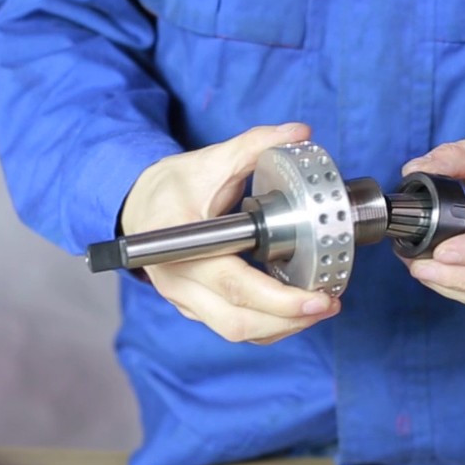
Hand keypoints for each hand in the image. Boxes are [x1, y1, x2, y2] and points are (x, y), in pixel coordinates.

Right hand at [121, 123, 340, 343]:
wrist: (135, 207)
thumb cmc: (170, 187)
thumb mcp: (209, 161)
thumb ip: (253, 146)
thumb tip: (298, 133)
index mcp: (181, 248)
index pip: (234, 285)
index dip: (279, 301)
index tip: (316, 298)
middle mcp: (179, 283)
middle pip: (237, 322)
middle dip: (288, 321)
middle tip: (328, 304)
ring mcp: (184, 300)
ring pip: (236, 331)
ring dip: (280, 327)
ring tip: (317, 308)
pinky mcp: (193, 307)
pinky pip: (232, 326)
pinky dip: (266, 325)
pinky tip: (293, 310)